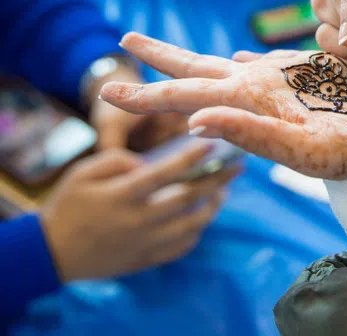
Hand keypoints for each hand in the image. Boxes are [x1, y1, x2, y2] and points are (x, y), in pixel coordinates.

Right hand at [41, 144, 240, 281]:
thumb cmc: (68, 206)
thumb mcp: (82, 173)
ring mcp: (146, 243)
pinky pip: (183, 245)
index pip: (166, 172)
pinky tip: (202, 214)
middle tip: (237, 165)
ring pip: (193, 224)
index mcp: (122, 196)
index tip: (213, 143)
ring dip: (213, 205)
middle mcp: (139, 220)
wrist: (52, 253)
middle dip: (217, 179)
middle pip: (189, 197)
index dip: (192, 157)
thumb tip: (148, 162)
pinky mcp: (148, 259)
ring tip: (223, 190)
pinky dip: (198, 229)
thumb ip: (117, 159)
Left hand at [99, 33, 346, 179]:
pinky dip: (248, 57)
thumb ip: (252, 134)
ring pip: (227, 62)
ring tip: (172, 47)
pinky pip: (269, 61)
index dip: (146, 93)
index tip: (106, 92)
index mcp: (248, 105)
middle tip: (124, 38)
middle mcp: (257, 91)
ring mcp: (282, 82)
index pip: (185, 96)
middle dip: (160, 57)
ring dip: (196, 55)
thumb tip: (193, 120)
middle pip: (198, 69)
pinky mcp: (309, 73)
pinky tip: (239, 56)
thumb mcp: (304, 150)